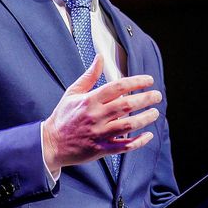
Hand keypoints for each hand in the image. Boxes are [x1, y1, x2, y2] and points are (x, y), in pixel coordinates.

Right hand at [42, 55, 160, 173]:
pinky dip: (138, 141)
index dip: (136, 82)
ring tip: (155, 113)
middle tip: (157, 95)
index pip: (117, 87)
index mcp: (90, 100)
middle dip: (145, 99)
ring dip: (145, 118)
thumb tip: (100, 58)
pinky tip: (148, 135)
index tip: (148, 80)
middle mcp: (96, 116)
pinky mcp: (101, 149)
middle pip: (126, 105)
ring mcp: (99, 134)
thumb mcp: (72, 93)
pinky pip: (124, 146)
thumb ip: (89, 76)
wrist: (50, 144)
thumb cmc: (63, 117)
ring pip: (128, 126)